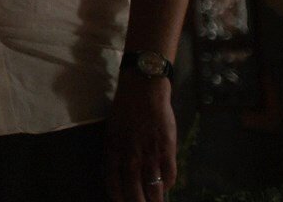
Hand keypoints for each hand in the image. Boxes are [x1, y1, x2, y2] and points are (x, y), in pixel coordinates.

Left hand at [105, 73, 176, 201]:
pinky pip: (169, 175)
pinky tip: (167, 185)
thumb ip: (116, 151)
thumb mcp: (112, 131)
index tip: (121, 201)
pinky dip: (168, 183)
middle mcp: (130, 156)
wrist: (144, 91)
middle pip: (134, 190)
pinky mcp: (167, 150)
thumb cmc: (125, 109)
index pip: (113, 182)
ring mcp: (149, 154)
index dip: (117, 196)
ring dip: (155, 199)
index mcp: (113, 150)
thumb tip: (119, 170)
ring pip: (153, 188)